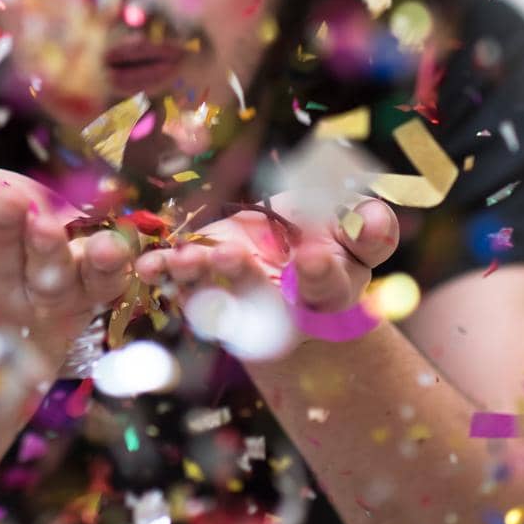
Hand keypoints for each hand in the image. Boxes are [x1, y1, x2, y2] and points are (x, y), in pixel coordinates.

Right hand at [0, 127, 132, 356]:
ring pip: (46, 283)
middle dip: (2, 233)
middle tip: (10, 200)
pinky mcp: (85, 296)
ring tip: (52, 226)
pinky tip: (119, 249)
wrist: (20, 275)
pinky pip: (101, 287)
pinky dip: (110, 270)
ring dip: (51, 255)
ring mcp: (40, 299)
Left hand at [134, 194, 399, 348]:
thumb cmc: (336, 244)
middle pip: (264, 298)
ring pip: (217, 292)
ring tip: (183, 258)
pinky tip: (148, 264)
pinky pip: (182, 281)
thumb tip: (374, 217)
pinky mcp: (206, 283)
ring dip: (198, 275)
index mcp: (327, 292)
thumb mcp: (360, 237)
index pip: (328, 287)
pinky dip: (165, 273)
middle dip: (245, 277)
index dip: (320, 274)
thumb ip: (372, 231)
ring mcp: (239, 298)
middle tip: (231, 255)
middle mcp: (281, 306)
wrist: (292, 258)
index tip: (312, 256)